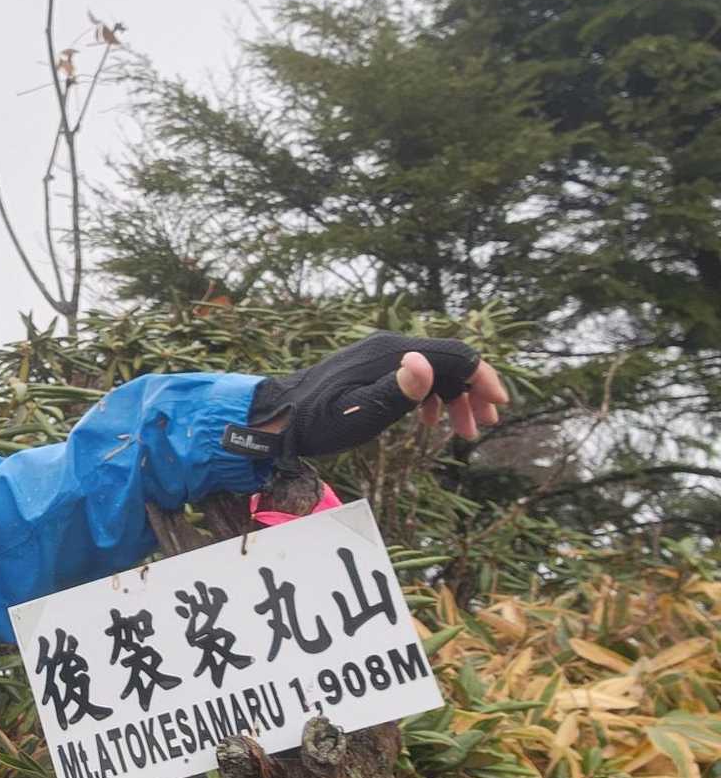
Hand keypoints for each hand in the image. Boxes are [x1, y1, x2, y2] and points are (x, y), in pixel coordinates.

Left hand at [228, 332, 508, 460]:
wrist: (279, 416)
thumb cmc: (318, 421)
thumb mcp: (360, 414)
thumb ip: (397, 391)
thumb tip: (423, 362)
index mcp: (391, 353)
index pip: (452, 355)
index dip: (481, 378)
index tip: (498, 406)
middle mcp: (389, 345)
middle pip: (447, 359)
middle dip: (472, 390)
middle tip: (484, 425)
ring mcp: (380, 354)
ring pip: (433, 368)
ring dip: (455, 396)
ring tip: (465, 431)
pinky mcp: (372, 366)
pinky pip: (414, 373)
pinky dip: (432, 395)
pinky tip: (431, 421)